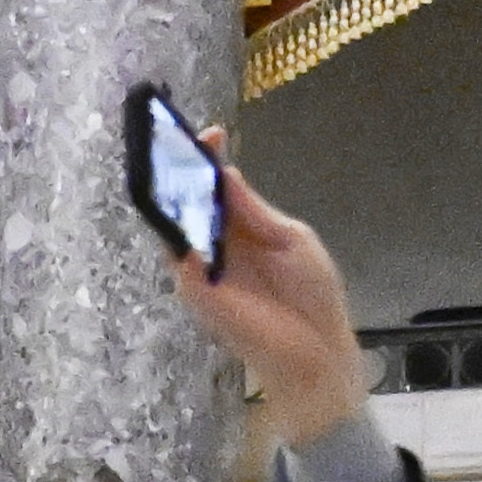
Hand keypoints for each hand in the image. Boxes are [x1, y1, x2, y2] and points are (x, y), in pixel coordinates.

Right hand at [160, 143, 376, 453]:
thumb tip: (224, 174)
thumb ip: (253, 211)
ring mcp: (199, 269)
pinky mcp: (194, 292)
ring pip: (171, 227)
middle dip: (178, 171)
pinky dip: (175, 234)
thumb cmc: (310, 295)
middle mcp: (214, 246)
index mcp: (241, 229)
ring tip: (168, 165)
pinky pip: (176, 258)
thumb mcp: (289, 240)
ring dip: (167, 197)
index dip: (207, 160)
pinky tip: (182, 207)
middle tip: (174, 141)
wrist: (314, 348)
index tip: (210, 134)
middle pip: (186, 203)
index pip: (214, 189)